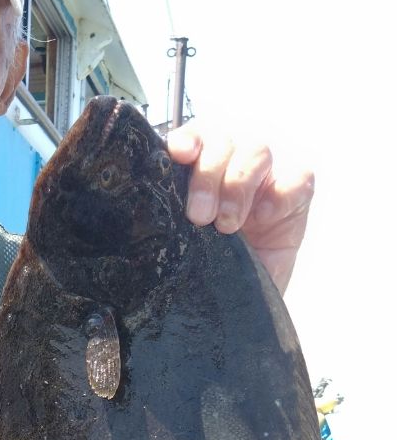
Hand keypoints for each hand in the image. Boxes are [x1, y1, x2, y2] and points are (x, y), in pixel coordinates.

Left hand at [166, 124, 314, 294]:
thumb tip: (143, 208)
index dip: (188, 139)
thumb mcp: (181, 244)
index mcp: (199, 169)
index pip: (195, 137)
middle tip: (199, 216)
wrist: (237, 302)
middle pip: (224, 141)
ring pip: (257, 151)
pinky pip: (297, 177)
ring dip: (238, 184)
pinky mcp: (296, 196)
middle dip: (208, 175)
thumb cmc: (206, 269)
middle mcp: (232, 166)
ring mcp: (266, 178)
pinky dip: (280, 193)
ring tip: (227, 225)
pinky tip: (264, 217)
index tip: (180, 155)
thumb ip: (168, 217)